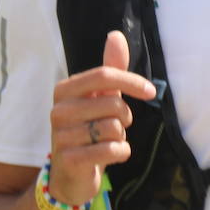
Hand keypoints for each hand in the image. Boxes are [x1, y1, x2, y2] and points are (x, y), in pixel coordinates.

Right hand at [47, 31, 155, 209]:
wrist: (69, 174)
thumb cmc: (88, 130)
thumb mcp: (99, 99)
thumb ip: (110, 70)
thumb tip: (116, 35)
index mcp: (64, 90)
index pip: (104, 75)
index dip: (131, 81)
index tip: (151, 91)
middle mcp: (58, 110)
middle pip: (114, 103)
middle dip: (125, 117)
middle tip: (116, 127)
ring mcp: (61, 135)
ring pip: (115, 128)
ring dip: (121, 137)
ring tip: (107, 142)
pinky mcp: (70, 160)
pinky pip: (112, 150)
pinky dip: (121, 153)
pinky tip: (110, 155)